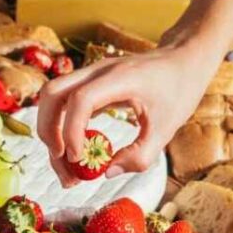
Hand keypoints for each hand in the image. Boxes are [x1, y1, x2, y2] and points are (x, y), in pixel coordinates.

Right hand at [37, 42, 217, 186]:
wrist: (184, 59)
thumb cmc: (179, 89)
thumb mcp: (167, 128)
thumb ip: (140, 155)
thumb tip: (108, 173)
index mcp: (118, 78)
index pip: (80, 100)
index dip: (72, 132)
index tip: (79, 159)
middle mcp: (98, 71)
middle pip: (51, 94)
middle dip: (48, 132)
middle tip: (63, 163)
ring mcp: (91, 75)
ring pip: (51, 98)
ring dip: (49, 131)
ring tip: (65, 165)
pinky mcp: (90, 84)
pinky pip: (63, 103)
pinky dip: (60, 127)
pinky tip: (74, 152)